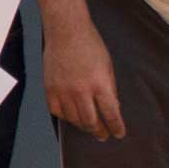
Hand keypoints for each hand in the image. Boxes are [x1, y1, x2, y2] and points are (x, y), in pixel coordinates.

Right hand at [43, 18, 124, 139]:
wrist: (66, 31)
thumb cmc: (90, 45)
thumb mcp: (108, 66)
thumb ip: (109, 89)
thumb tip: (112, 108)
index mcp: (100, 84)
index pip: (110, 114)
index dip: (116, 127)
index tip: (119, 133)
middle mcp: (81, 91)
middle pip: (91, 122)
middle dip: (99, 131)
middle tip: (103, 135)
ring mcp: (63, 91)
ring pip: (73, 120)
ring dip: (83, 125)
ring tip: (89, 126)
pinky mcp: (50, 89)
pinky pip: (57, 111)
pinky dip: (65, 117)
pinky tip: (71, 116)